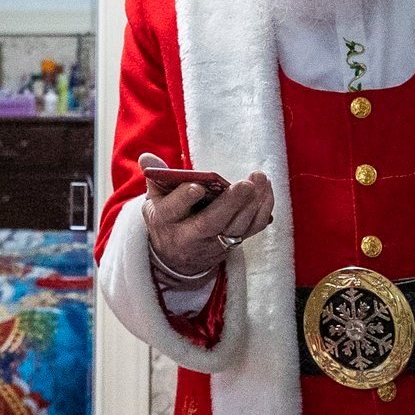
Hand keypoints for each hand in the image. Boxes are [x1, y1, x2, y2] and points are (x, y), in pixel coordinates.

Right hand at [140, 151, 274, 278]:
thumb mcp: (154, 199)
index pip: (172, 211)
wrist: (176, 256)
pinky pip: (250, 231)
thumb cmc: (168, 217)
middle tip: (245, 184)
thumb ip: (156, 176)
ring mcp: (211, 244)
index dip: (184, 199)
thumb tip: (147, 157)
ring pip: (234, 229)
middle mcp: (188, 236)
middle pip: (210, 224)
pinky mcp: (230, 246)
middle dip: (230, 204)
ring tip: (260, 181)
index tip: (199, 186)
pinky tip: (266, 191)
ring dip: (252, 205)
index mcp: (164, 220)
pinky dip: (262, 212)